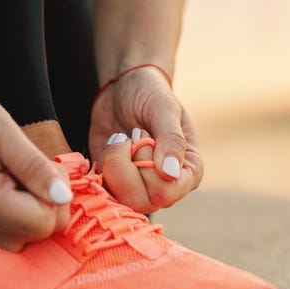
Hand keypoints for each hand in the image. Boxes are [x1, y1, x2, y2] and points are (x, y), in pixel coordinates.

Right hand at [0, 77, 71, 250]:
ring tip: (16, 170)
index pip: (43, 222)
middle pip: (39, 233)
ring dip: (35, 206)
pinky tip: (8, 182)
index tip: (43, 162)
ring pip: (26, 236)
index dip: (56, 193)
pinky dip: (19, 212)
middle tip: (32, 163)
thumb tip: (64, 195)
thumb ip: (33, 164)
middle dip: (49, 200)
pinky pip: (9, 232)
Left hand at [88, 66, 203, 213]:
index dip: (147, 167)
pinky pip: (102, 190)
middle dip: (126, 164)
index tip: (143, 135)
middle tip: (130, 136)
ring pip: (119, 199)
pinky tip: (112, 145)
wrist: (125, 88)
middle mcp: (166, 187)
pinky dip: (101, 165)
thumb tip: (170, 174)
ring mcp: (139, 188)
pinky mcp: (115, 184)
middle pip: (141, 201)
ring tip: (120, 139)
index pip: (166, 192)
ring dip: (113, 163)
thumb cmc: (151, 94)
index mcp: (188, 172)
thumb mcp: (164, 109)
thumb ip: (171, 139)